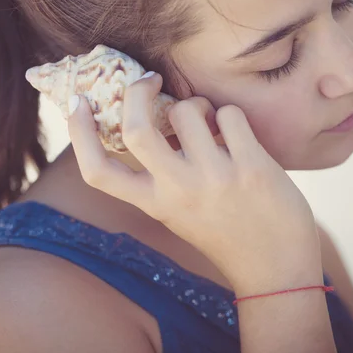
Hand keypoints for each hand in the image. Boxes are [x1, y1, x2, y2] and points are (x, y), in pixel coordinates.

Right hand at [68, 72, 318, 286]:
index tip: (77, 103)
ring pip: (187, 109)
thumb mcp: (179, 211)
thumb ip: (162, 175)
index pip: (98, 172)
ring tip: (212, 122)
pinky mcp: (251, 167)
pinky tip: (239, 137)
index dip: (78, 133)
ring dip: (198, 104)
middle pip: (137, 129)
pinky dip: (230, 115)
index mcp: (154, 204)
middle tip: (148, 79)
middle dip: (136, 91)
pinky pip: (229, 113)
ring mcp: (214, 179)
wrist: (276, 272)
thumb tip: (153, 115)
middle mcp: (178, 191)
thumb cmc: (226, 233)